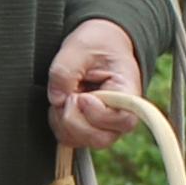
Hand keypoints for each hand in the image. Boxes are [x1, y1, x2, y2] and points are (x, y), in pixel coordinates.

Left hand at [46, 19, 143, 149]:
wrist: (100, 43)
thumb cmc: (97, 42)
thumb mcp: (79, 47)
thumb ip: (66, 71)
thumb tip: (57, 99)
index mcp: (128, 93)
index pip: (123, 120)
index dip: (98, 115)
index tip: (82, 97)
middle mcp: (120, 115)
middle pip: (101, 139)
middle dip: (75, 121)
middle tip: (69, 95)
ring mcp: (104, 124)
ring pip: (82, 141)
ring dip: (64, 121)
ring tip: (65, 94)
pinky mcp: (88, 126)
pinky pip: (70, 138)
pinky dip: (59, 123)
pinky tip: (61, 102)